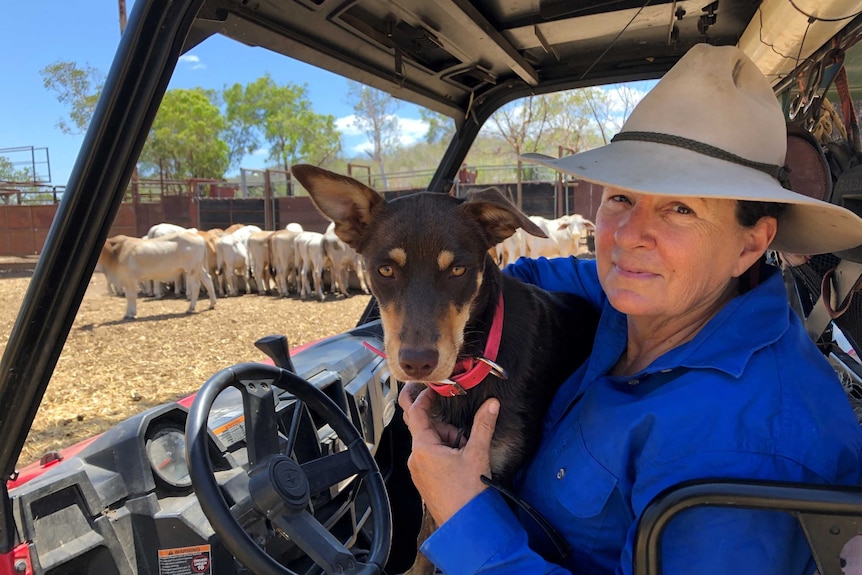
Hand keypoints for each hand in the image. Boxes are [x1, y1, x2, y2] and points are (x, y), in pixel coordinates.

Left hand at [398, 383, 499, 524]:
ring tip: (465, 452)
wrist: (466, 526)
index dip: (424, 396)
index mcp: (423, 448)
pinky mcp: (426, 479)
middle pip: (425, 427)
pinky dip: (446, 452)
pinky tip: (461, 461)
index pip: (416, 412)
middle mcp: (416, 458)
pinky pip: (432, 456)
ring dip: (448, 439)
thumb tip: (492, 404)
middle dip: (443, 423)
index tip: (433, 386)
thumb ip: (483, 425)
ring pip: (431, 442)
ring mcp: (419, 470)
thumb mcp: (477, 454)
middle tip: (458, 424)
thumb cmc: (467, 494)